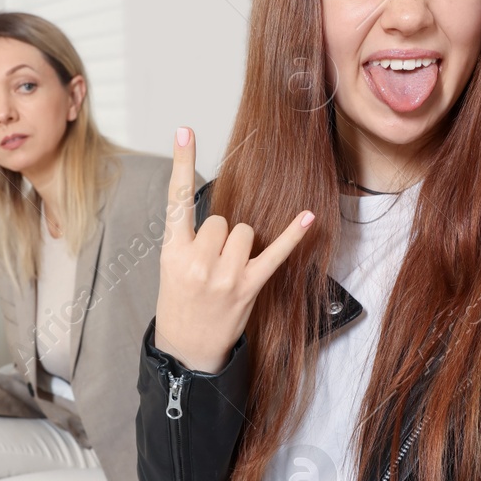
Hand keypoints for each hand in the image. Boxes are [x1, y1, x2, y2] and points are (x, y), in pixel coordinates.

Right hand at [151, 126, 314, 372]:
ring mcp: (225, 275)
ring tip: (226, 270)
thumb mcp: (171, 267)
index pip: (177, 199)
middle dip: (220, 235)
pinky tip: (308, 216)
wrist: (187, 350)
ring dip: (240, 245)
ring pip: (244, 231)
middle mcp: (198, 260)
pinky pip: (275, 254)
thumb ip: (190, 238)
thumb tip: (222, 219)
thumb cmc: (179, 302)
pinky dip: (292, 235)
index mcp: (173, 251)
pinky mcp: (249, 286)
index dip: (181, 163)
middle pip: (222, 219)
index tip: (185, 131)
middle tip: (210, 262)